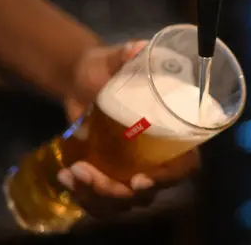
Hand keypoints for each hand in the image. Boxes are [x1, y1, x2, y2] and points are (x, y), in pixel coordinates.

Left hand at [56, 40, 200, 217]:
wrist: (80, 80)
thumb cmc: (105, 68)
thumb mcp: (113, 59)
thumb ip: (126, 55)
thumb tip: (138, 48)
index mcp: (173, 134)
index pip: (185, 167)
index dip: (168, 178)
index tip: (138, 179)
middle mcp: (157, 158)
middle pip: (148, 193)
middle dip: (115, 191)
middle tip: (85, 170)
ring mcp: (134, 172)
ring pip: (122, 203)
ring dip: (94, 196)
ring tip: (70, 173)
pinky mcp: (111, 178)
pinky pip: (103, 203)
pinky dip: (83, 197)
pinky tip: (65, 178)